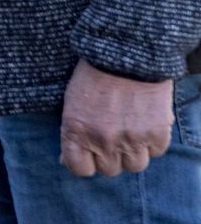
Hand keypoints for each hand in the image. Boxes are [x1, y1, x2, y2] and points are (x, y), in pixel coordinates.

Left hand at [60, 59, 173, 176]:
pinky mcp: (156, 134)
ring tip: (130, 132)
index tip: (88, 154)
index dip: (85, 162)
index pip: (79, 168)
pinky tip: (146, 123)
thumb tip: (66, 159)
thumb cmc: (94, 74)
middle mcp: (102, 141)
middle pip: (109, 169)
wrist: (126, 54)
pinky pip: (155, 152)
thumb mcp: (72, 102)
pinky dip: (152, 142)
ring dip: (132, 152)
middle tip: (111, 137)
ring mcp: (131, 139)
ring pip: (134, 166)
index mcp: (76, 131)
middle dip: (109, 156)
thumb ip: (72, 132)